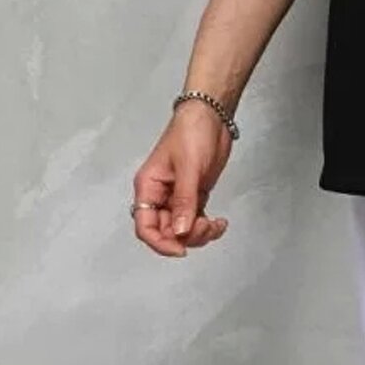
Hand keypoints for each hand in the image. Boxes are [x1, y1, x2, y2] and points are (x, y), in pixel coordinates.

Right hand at [131, 105, 232, 257]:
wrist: (212, 116)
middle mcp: (159, 195)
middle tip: (205, 227)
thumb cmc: (192, 132)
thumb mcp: (189, 168)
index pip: (144, 225)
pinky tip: (220, 223)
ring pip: (182, 230)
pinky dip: (208, 227)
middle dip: (185, 237)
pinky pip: (196, 222)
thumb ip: (184, 202)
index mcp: (148, 186)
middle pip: (164, 232)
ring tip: (215, 225)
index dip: (160, 242)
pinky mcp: (194, 196)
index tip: (180, 249)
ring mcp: (176, 197)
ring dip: (199, 235)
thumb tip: (180, 232)